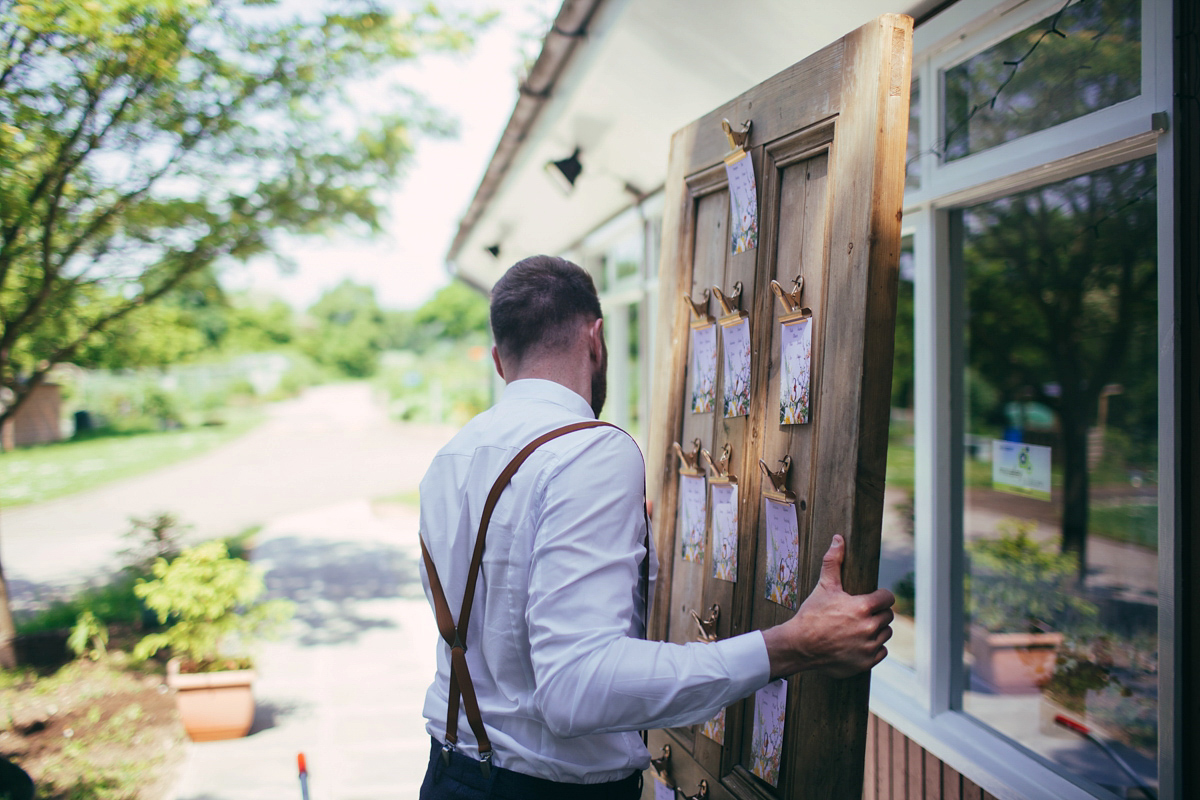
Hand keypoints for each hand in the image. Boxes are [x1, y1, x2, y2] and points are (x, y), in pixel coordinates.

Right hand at [761, 535, 893, 679]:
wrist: (799, 645)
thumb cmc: (812, 615)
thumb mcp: (824, 587)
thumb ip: (833, 562)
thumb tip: (838, 539)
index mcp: (863, 607)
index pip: (888, 598)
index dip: (880, 597)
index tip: (872, 598)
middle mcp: (869, 628)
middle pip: (888, 616)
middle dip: (877, 614)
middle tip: (860, 614)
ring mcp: (868, 647)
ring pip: (885, 634)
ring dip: (876, 630)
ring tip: (858, 628)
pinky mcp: (866, 662)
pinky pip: (881, 652)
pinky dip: (872, 648)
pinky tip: (857, 643)